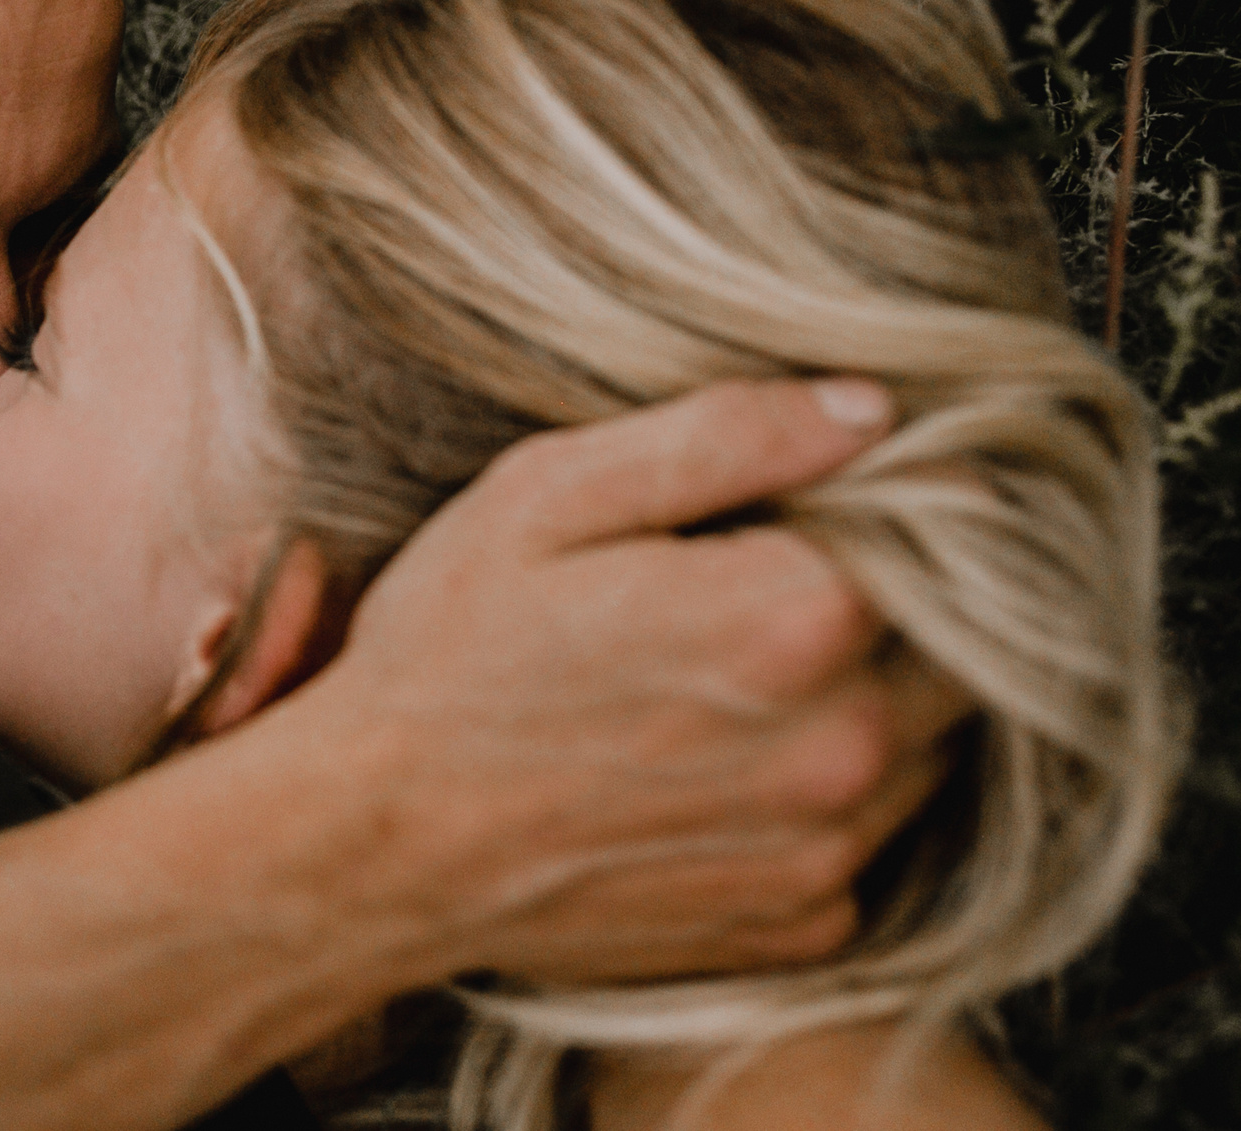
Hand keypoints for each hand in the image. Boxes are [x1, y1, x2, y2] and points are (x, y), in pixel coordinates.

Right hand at [301, 378, 967, 984]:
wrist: (374, 843)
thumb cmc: (445, 656)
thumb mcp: (547, 496)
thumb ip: (723, 436)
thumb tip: (869, 408)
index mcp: (796, 616)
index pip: (943, 527)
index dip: (882, 498)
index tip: (805, 500)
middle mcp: (843, 744)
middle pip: (959, 639)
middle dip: (888, 601)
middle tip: (762, 581)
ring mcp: (828, 847)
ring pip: (929, 740)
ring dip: (867, 696)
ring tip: (733, 674)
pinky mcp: (801, 925)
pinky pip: (872, 836)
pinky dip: (825, 793)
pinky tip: (718, 763)